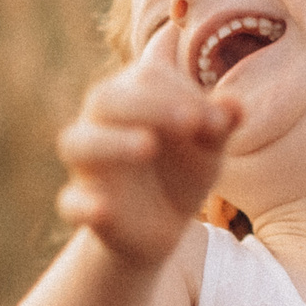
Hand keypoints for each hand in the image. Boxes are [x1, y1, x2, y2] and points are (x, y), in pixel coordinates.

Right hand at [53, 53, 239, 269]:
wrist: (163, 227)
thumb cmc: (183, 172)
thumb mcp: (208, 150)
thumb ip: (219, 125)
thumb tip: (236, 107)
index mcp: (131, 97)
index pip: (147, 77)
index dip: (182, 93)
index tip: (218, 122)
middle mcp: (100, 123)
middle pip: (105, 98)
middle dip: (147, 106)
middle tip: (190, 123)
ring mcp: (88, 165)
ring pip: (77, 142)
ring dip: (111, 142)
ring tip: (148, 147)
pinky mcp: (81, 205)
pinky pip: (69, 202)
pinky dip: (82, 204)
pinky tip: (102, 209)